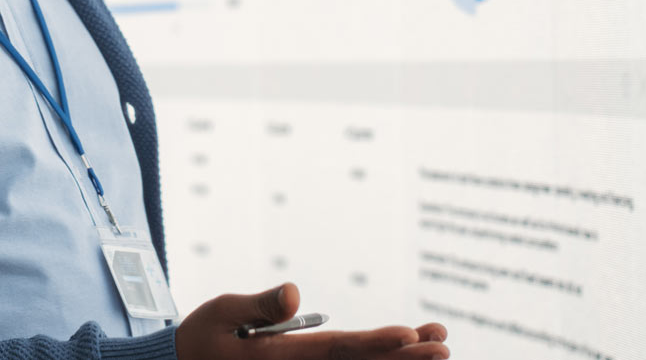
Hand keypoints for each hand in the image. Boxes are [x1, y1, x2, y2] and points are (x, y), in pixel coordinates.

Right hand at [176, 283, 449, 359]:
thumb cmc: (203, 338)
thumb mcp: (222, 312)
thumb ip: (259, 305)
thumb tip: (294, 292)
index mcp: (281, 358)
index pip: (339, 351)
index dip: (377, 345)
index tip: (411, 335)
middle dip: (405, 359)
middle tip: (443, 347)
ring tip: (437, 347)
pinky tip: (403, 357)